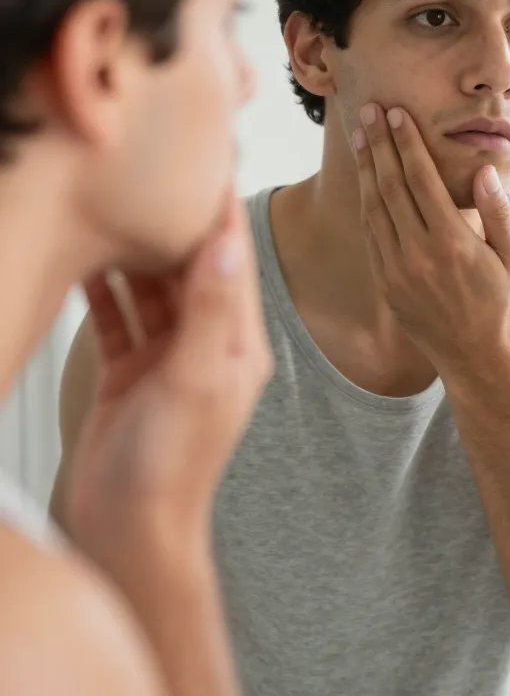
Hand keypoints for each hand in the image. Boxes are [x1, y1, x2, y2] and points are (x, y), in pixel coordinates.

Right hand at [67, 192, 271, 571]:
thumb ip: (212, 312)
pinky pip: (118, 321)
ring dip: (133, 255)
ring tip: (113, 208)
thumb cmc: (170, 468)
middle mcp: (206, 345)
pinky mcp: (130, 374)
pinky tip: (86, 266)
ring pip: (151, 291)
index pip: (232, 263)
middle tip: (153, 175)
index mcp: (237, 343)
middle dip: (174, 225)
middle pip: (191, 270)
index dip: (220, 214)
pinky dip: (103, 294)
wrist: (129, 531)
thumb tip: (227, 244)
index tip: (209, 164)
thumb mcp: (197, 380)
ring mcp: (166, 359)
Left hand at [353, 103, 509, 372]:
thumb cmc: (498, 300)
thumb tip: (485, 172)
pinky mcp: (385, 282)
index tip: (396, 115)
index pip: (422, 179)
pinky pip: (371, 233)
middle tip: (369, 111)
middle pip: (391, 185)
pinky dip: (366, 202)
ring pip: (374, 207)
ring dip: (366, 168)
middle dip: (379, 144)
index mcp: (452, 241)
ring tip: (360, 137)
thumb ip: (497, 212)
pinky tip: (365, 180)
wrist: (473, 354)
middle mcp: (419, 252)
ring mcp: (397, 268)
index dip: (406, 143)